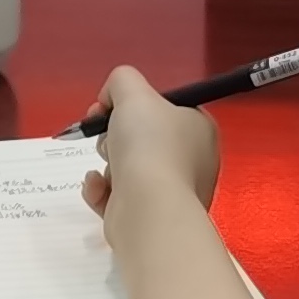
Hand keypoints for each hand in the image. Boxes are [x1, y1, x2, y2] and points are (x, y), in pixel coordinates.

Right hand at [77, 66, 221, 230]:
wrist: (148, 210)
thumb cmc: (149, 146)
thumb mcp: (133, 93)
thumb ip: (122, 81)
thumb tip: (111, 97)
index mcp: (199, 130)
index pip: (164, 108)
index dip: (133, 104)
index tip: (108, 107)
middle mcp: (192, 161)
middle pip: (142, 137)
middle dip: (116, 135)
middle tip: (109, 137)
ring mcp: (172, 193)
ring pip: (127, 167)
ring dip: (109, 164)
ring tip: (111, 169)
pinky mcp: (149, 217)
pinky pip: (118, 196)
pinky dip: (102, 190)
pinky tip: (99, 188)